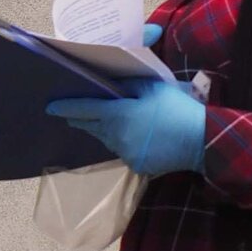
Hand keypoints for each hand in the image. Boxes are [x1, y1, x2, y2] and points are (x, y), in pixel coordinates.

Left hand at [47, 77, 208, 178]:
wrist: (201, 140)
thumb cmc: (176, 108)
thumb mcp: (153, 87)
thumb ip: (129, 85)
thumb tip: (112, 85)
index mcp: (118, 114)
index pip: (85, 109)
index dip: (66, 108)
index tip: (50, 107)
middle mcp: (116, 137)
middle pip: (93, 127)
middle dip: (81, 120)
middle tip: (70, 115)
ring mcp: (126, 153)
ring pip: (107, 140)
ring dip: (102, 131)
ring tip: (100, 123)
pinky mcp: (137, 165)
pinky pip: (123, 151)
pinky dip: (122, 142)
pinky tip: (131, 136)